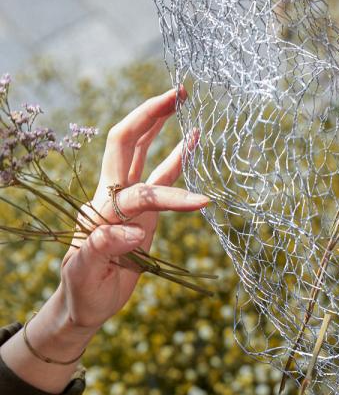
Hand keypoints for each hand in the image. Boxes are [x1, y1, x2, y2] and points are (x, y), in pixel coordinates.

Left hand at [59, 86, 206, 332]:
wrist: (84, 302)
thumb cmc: (83, 289)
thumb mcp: (84, 273)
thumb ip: (102, 248)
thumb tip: (133, 231)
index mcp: (101, 210)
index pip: (138, 191)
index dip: (169, 195)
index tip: (200, 205)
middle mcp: (112, 195)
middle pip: (127, 141)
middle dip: (150, 114)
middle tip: (177, 92)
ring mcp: (127, 200)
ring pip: (142, 150)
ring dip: (160, 123)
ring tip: (182, 98)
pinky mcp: (142, 210)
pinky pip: (160, 175)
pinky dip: (176, 155)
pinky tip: (192, 138)